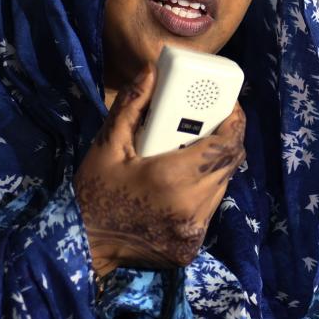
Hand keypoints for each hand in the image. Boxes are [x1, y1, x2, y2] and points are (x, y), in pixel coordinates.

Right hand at [75, 64, 246, 276]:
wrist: (84, 246)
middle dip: (225, 141)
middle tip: (211, 123)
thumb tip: (152, 72)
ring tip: (193, 152)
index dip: (234, 122)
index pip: (225, 146)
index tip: (229, 105)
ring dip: (213, 167)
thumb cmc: (93, 192)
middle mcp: (191, 207)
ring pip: (220, 188)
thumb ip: (132, 106)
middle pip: (228, 166)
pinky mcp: (191, 246)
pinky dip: (201, 193)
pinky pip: (207, 211)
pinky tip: (180, 185)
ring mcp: (193, 231)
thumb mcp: (107, 145)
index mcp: (172, 178)